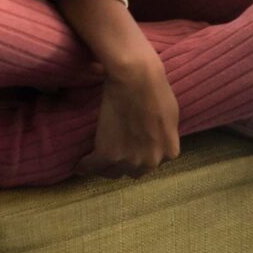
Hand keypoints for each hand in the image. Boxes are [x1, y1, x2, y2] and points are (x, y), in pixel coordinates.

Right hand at [81, 52, 180, 178]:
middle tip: (114, 157)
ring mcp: (129, 161)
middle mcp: (151, 162)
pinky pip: (92, 167)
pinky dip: (85, 166)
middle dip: (126, 164)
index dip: (141, 156)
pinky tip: (81, 164)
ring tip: (97, 161)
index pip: (153, 164)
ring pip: (113, 172)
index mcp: (170, 152)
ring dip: (106, 167)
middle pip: (134, 172)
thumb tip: (155, 142)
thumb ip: (164, 137)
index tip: (132, 152)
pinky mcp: (107, 155)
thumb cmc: (156, 91)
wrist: (136, 80)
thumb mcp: (171, 119)